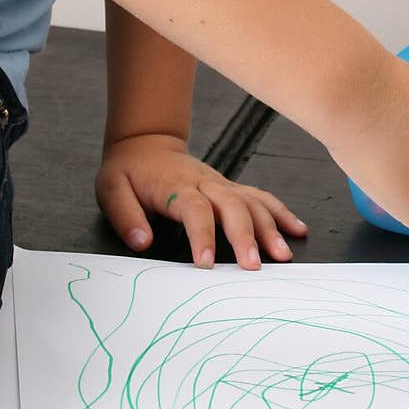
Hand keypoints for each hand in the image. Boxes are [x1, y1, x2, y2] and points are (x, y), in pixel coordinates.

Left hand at [95, 133, 306, 270]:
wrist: (145, 143)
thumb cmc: (128, 171)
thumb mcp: (111, 189)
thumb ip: (125, 216)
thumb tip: (141, 242)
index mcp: (174, 186)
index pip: (193, 209)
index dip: (202, 235)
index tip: (205, 264)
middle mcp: (203, 182)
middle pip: (230, 205)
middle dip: (244, 236)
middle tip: (253, 266)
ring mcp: (220, 183)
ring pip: (251, 201)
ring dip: (269, 227)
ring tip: (282, 255)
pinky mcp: (229, 187)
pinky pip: (260, 196)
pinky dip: (280, 212)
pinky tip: (298, 230)